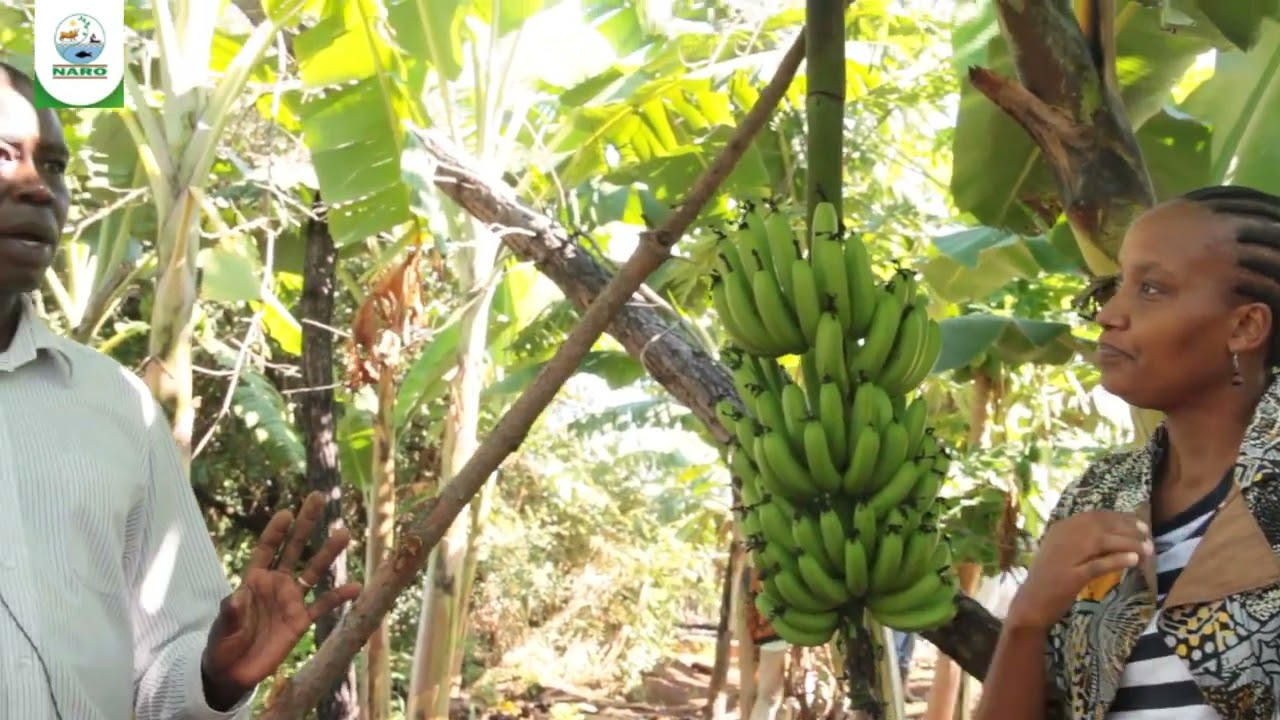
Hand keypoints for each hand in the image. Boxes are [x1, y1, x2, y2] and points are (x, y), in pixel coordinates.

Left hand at [201, 491, 361, 702]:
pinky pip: (323, 606)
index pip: (267, 548)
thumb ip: (230, 613)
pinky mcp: (301, 621)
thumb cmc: (221, 645)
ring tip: (344, 533)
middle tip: (318, 498)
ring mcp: (291, 600)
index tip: (286, 513)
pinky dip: (339, 597)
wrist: (232, 674)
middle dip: (305, 524)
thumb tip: (234, 599)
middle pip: (294, 548)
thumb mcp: (221, 630)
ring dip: (327, 553)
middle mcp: (276, 584)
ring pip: (313, 571)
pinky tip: (356, 587)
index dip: (276, 531)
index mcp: (254, 580)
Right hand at [1007, 510, 1152, 629]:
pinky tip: (1133, 560)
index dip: (1119, 517)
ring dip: (1128, 543)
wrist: (1031, 604)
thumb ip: (1084, 541)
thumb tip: (1116, 533)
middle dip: (1127, 528)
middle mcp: (1062, 538)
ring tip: (1147, 548)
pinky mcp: (1071, 577)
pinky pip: (1098, 565)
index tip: (1138, 523)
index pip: (1094, 516)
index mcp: (1060, 528)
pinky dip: (1117, 560)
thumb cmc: (1051, 578)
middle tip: (1147, 534)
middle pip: (1100, 526)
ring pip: (1102, 541)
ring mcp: (1065, 557)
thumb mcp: (1065, 552)